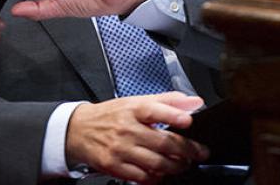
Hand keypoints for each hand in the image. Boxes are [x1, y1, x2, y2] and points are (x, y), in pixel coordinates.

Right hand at [66, 93, 207, 183]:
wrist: (79, 130)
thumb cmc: (112, 115)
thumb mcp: (136, 101)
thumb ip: (168, 101)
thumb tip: (195, 102)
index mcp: (133, 109)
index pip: (155, 110)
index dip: (173, 115)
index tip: (189, 121)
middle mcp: (127, 129)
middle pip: (163, 142)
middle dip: (187, 150)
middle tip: (200, 152)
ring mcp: (120, 149)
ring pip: (156, 163)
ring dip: (176, 166)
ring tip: (183, 163)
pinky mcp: (115, 166)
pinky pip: (143, 177)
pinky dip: (157, 177)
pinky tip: (162, 173)